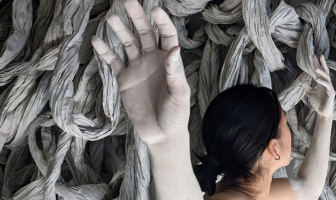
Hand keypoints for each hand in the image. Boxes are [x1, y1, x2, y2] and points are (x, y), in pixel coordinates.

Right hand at [92, 0, 189, 143]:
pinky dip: (105, 51)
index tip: (154, 9)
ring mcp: (137, 68)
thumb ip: (175, 72)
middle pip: (145, 33)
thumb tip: (173, 49)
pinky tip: (96, 40)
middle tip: (128, 2)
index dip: (162, 21)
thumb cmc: (176, 114)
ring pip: (128, 43)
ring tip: (111, 17)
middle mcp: (153, 60)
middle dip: (137, 17)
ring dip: (120, 30)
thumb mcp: (180, 94)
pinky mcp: (124, 79)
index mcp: (169, 60)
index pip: (166, 35)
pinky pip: (113, 61)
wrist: (161, 133)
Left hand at [301, 55, 335, 117]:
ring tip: (316, 68)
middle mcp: (326, 83)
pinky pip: (328, 85)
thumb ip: (305, 84)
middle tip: (318, 56)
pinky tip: (318, 79)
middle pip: (324, 71)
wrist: (321, 112)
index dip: (316, 64)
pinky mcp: (331, 92)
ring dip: (322, 72)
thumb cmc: (317, 102)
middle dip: (321, 63)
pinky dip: (323, 82)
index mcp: (321, 82)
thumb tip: (300, 76)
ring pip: (326, 77)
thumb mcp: (309, 92)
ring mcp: (329, 87)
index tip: (313, 56)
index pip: (319, 71)